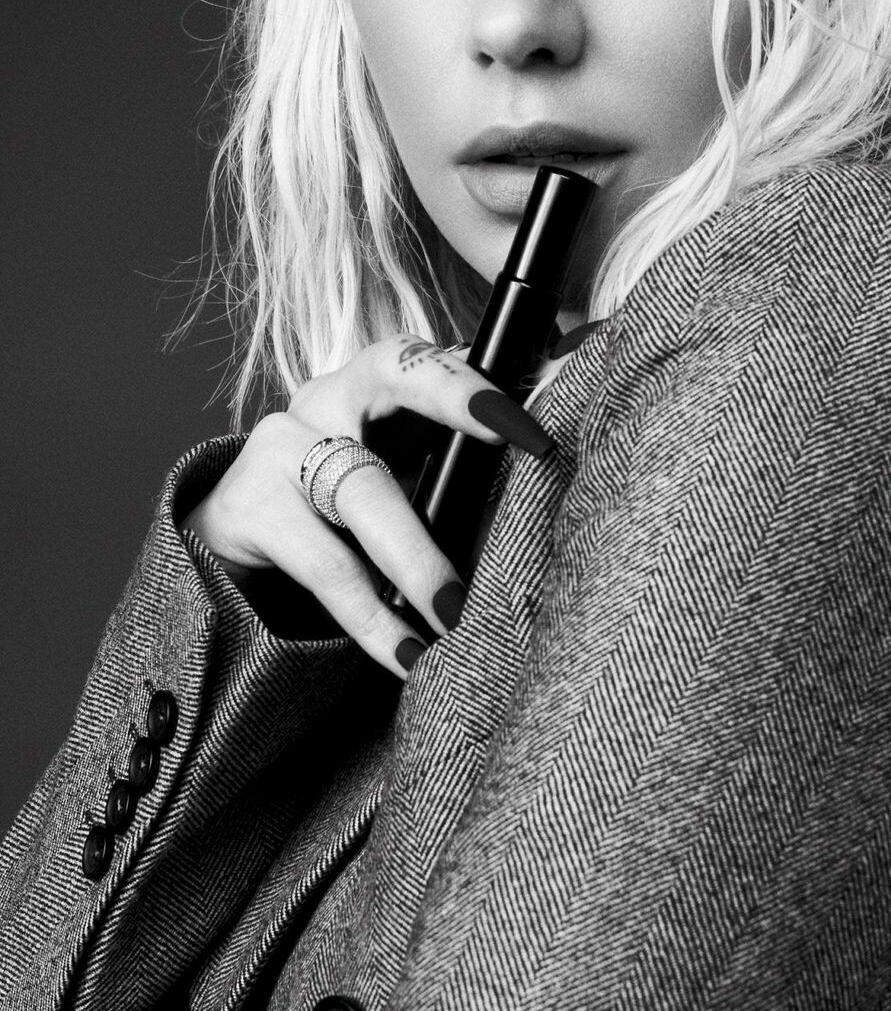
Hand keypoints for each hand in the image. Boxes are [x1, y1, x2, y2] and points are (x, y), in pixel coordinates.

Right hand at [180, 337, 552, 676]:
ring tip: (456, 613)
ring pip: (364, 491)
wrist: (231, 554)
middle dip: (457, 396)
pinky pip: (325, 565)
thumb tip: (540, 502)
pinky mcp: (247, 507)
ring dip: (418, 558)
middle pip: (394, 372)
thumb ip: (457, 480)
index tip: (529, 408)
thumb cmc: (341, 520)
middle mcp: (329, 397)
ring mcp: (281, 446)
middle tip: (516, 433)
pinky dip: (373, 617)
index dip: (483, 375)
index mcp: (377, 384)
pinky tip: (409, 652)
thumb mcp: (399, 485)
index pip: (434, 357)